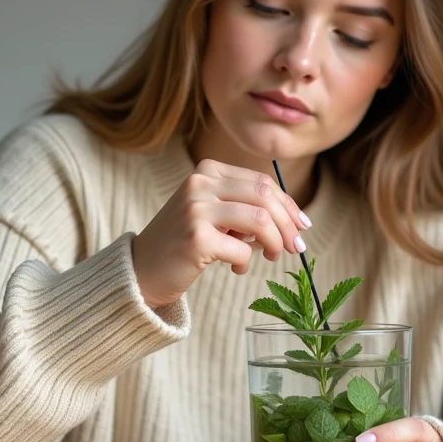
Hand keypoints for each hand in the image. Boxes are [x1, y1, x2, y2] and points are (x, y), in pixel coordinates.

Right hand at [131, 159, 310, 308]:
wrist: (140, 271)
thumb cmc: (183, 243)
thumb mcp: (213, 214)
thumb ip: (245, 208)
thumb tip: (295, 220)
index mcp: (207, 171)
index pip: (262, 182)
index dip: (288, 205)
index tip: (302, 226)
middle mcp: (199, 184)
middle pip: (265, 197)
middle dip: (288, 224)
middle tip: (295, 247)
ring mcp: (195, 209)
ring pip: (260, 220)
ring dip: (274, 242)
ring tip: (271, 256)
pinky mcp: (195, 238)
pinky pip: (242, 250)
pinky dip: (246, 262)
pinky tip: (235, 269)